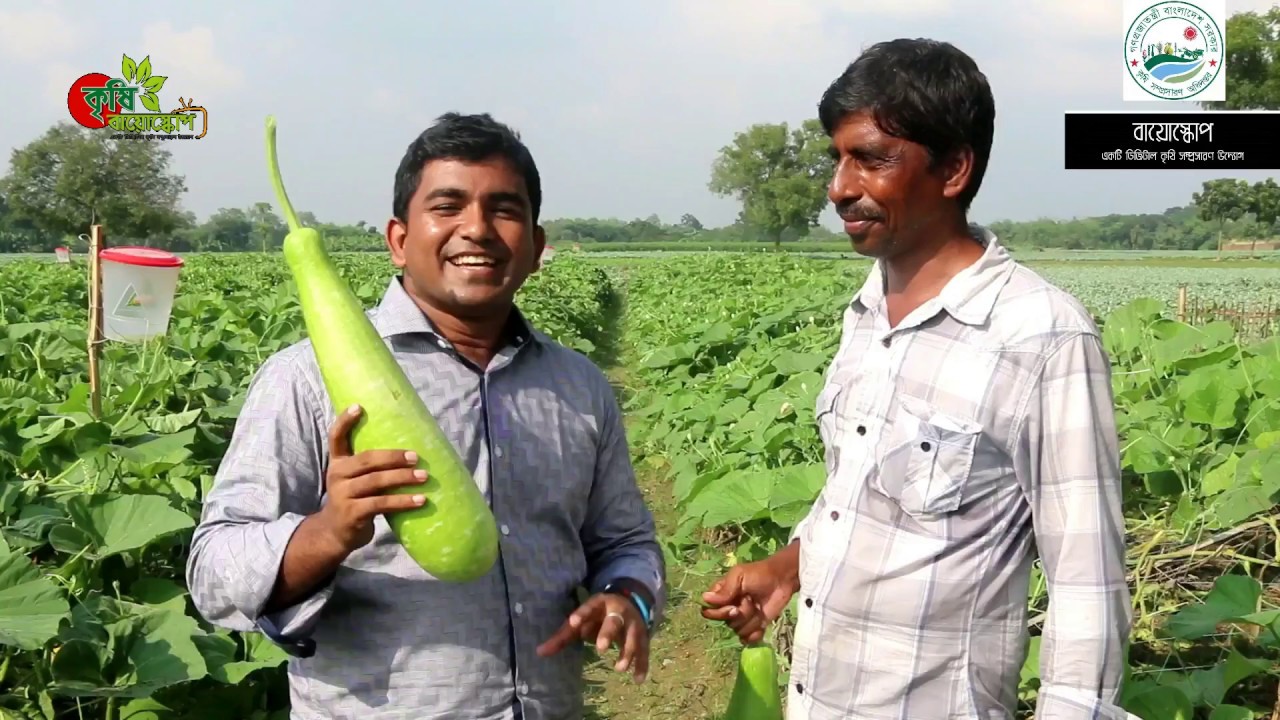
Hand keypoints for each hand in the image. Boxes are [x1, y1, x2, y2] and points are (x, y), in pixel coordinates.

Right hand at [313, 404, 428, 553]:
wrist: (335, 534)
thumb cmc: (354, 500)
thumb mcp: (353, 479)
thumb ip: (369, 466)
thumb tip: (409, 450)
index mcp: (337, 463)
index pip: (336, 437)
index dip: (344, 421)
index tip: (358, 406)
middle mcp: (337, 475)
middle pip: (367, 459)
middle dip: (394, 457)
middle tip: (416, 456)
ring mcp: (342, 495)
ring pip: (377, 481)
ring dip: (403, 478)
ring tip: (424, 477)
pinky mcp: (352, 513)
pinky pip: (382, 504)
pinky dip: (403, 501)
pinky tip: (420, 500)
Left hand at [536, 593, 649, 683]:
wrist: (628, 603)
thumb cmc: (596, 615)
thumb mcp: (581, 620)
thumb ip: (562, 636)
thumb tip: (539, 652)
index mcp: (599, 604)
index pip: (588, 608)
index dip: (581, 614)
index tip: (573, 623)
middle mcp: (618, 612)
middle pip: (613, 622)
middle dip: (608, 634)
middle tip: (600, 648)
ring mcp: (632, 624)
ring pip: (632, 637)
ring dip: (627, 652)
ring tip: (619, 668)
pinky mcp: (643, 636)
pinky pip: (644, 651)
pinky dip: (642, 665)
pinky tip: (638, 679)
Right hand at [701, 545, 799, 644]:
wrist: (782, 580)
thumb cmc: (758, 574)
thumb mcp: (738, 575)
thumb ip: (724, 590)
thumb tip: (705, 599)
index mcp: (721, 596)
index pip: (709, 611)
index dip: (719, 613)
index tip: (733, 606)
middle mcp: (729, 609)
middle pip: (725, 622)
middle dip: (740, 614)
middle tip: (749, 602)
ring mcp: (742, 620)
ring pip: (738, 631)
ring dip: (751, 620)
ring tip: (758, 607)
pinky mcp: (755, 627)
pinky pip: (748, 639)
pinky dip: (756, 632)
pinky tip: (762, 622)